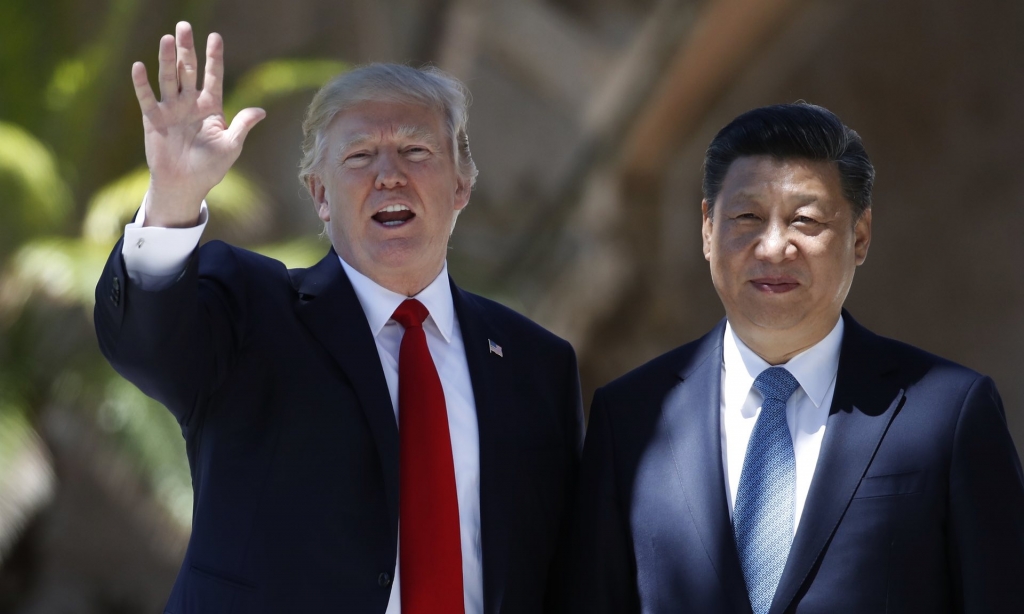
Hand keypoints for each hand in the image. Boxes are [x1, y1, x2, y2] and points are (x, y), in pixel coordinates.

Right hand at [132, 22, 264, 226]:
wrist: (185, 184)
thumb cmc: (210, 167)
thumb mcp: (231, 146)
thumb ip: (242, 126)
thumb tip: (261, 111)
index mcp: (211, 107)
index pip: (213, 77)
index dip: (214, 57)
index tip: (215, 36)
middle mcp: (190, 103)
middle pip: (188, 70)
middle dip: (187, 49)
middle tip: (184, 26)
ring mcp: (171, 109)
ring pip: (169, 78)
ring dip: (167, 59)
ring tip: (167, 39)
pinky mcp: (154, 119)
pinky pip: (147, 97)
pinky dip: (142, 83)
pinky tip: (139, 66)